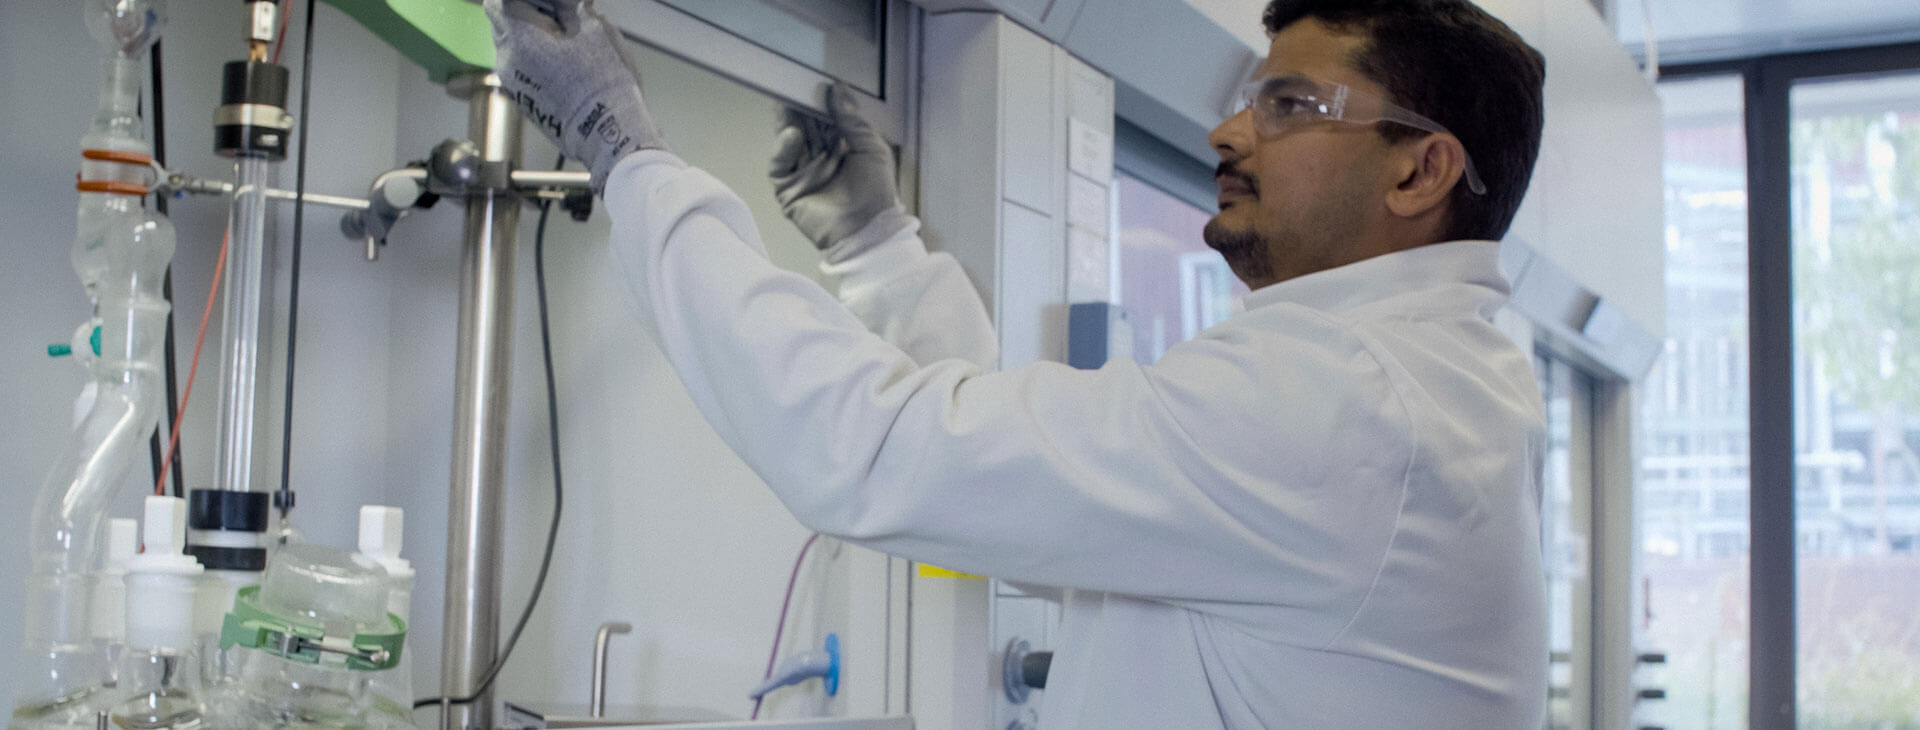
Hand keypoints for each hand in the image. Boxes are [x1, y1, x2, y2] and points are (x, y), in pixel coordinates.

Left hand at [483, 0, 663, 191]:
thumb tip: (570, 4)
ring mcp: (514, 86)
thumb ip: (574, 7)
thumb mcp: (596, 29)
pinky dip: (535, 64)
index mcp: (519, 37)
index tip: (553, 5)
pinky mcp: (525, 104)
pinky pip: (522, 73)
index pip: (501, 2)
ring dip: (531, 40)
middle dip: (527, 16)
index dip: (529, 1)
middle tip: (560, 19)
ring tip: (566, 45)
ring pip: (512, 50)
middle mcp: (507, 61)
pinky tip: (564, 69)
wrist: (609, 134)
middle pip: (503, 24)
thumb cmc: (604, 80)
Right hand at [770, 83, 907, 253]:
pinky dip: (783, 148)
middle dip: (799, 107)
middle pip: (803, 126)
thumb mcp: (871, 148)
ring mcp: (802, 173)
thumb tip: (837, 88)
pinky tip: (792, 134)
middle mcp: (819, 158)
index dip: (817, 102)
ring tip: (788, 102)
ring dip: (788, 121)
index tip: (813, 83)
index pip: (823, 119)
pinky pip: (779, 165)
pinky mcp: (788, 189)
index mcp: (839, 147)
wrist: (869, 231)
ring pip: (788, 141)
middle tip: (794, 84)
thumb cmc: (877, 194)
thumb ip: (852, 119)